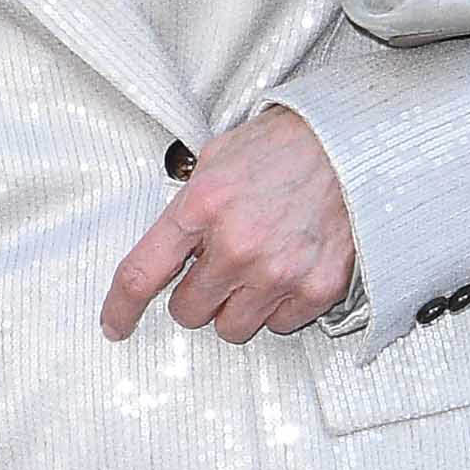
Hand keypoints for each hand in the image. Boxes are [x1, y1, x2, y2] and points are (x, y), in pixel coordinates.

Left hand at [100, 108, 357, 347]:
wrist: (354, 142)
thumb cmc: (283, 147)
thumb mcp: (217, 159)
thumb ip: (189, 208)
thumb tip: (170, 250)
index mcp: (202, 207)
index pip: (141, 273)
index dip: (121, 308)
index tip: (115, 325)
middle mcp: (237, 245)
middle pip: (188, 312)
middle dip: (196, 295)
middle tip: (218, 268)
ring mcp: (279, 270)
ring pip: (232, 328)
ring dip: (236, 307)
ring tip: (257, 270)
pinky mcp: (318, 287)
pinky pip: (280, 324)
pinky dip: (279, 306)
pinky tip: (290, 270)